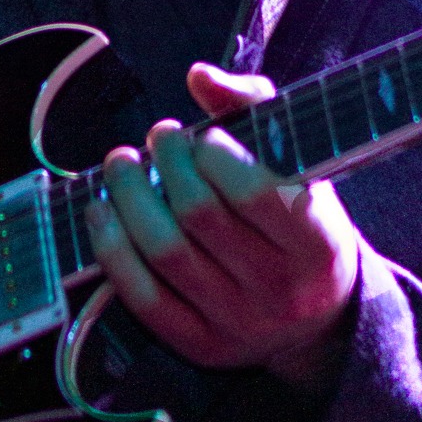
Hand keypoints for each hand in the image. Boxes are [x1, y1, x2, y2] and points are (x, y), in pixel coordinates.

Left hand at [85, 62, 359, 385]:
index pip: (259, 192)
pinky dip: (112, 249)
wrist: (320, 321)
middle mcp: (281, 289)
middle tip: (159, 136)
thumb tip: (199, 75)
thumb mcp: (301, 165)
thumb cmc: (302, 221)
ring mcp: (239, 323)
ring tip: (123, 164)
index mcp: (318, 242)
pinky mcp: (201, 346)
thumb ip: (255, 108)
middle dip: (167, 162)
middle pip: (200, 215)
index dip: (217, 154)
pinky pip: (143, 298)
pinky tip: (102, 210)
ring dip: (130, 196)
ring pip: (165, 252)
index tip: (203, 136)